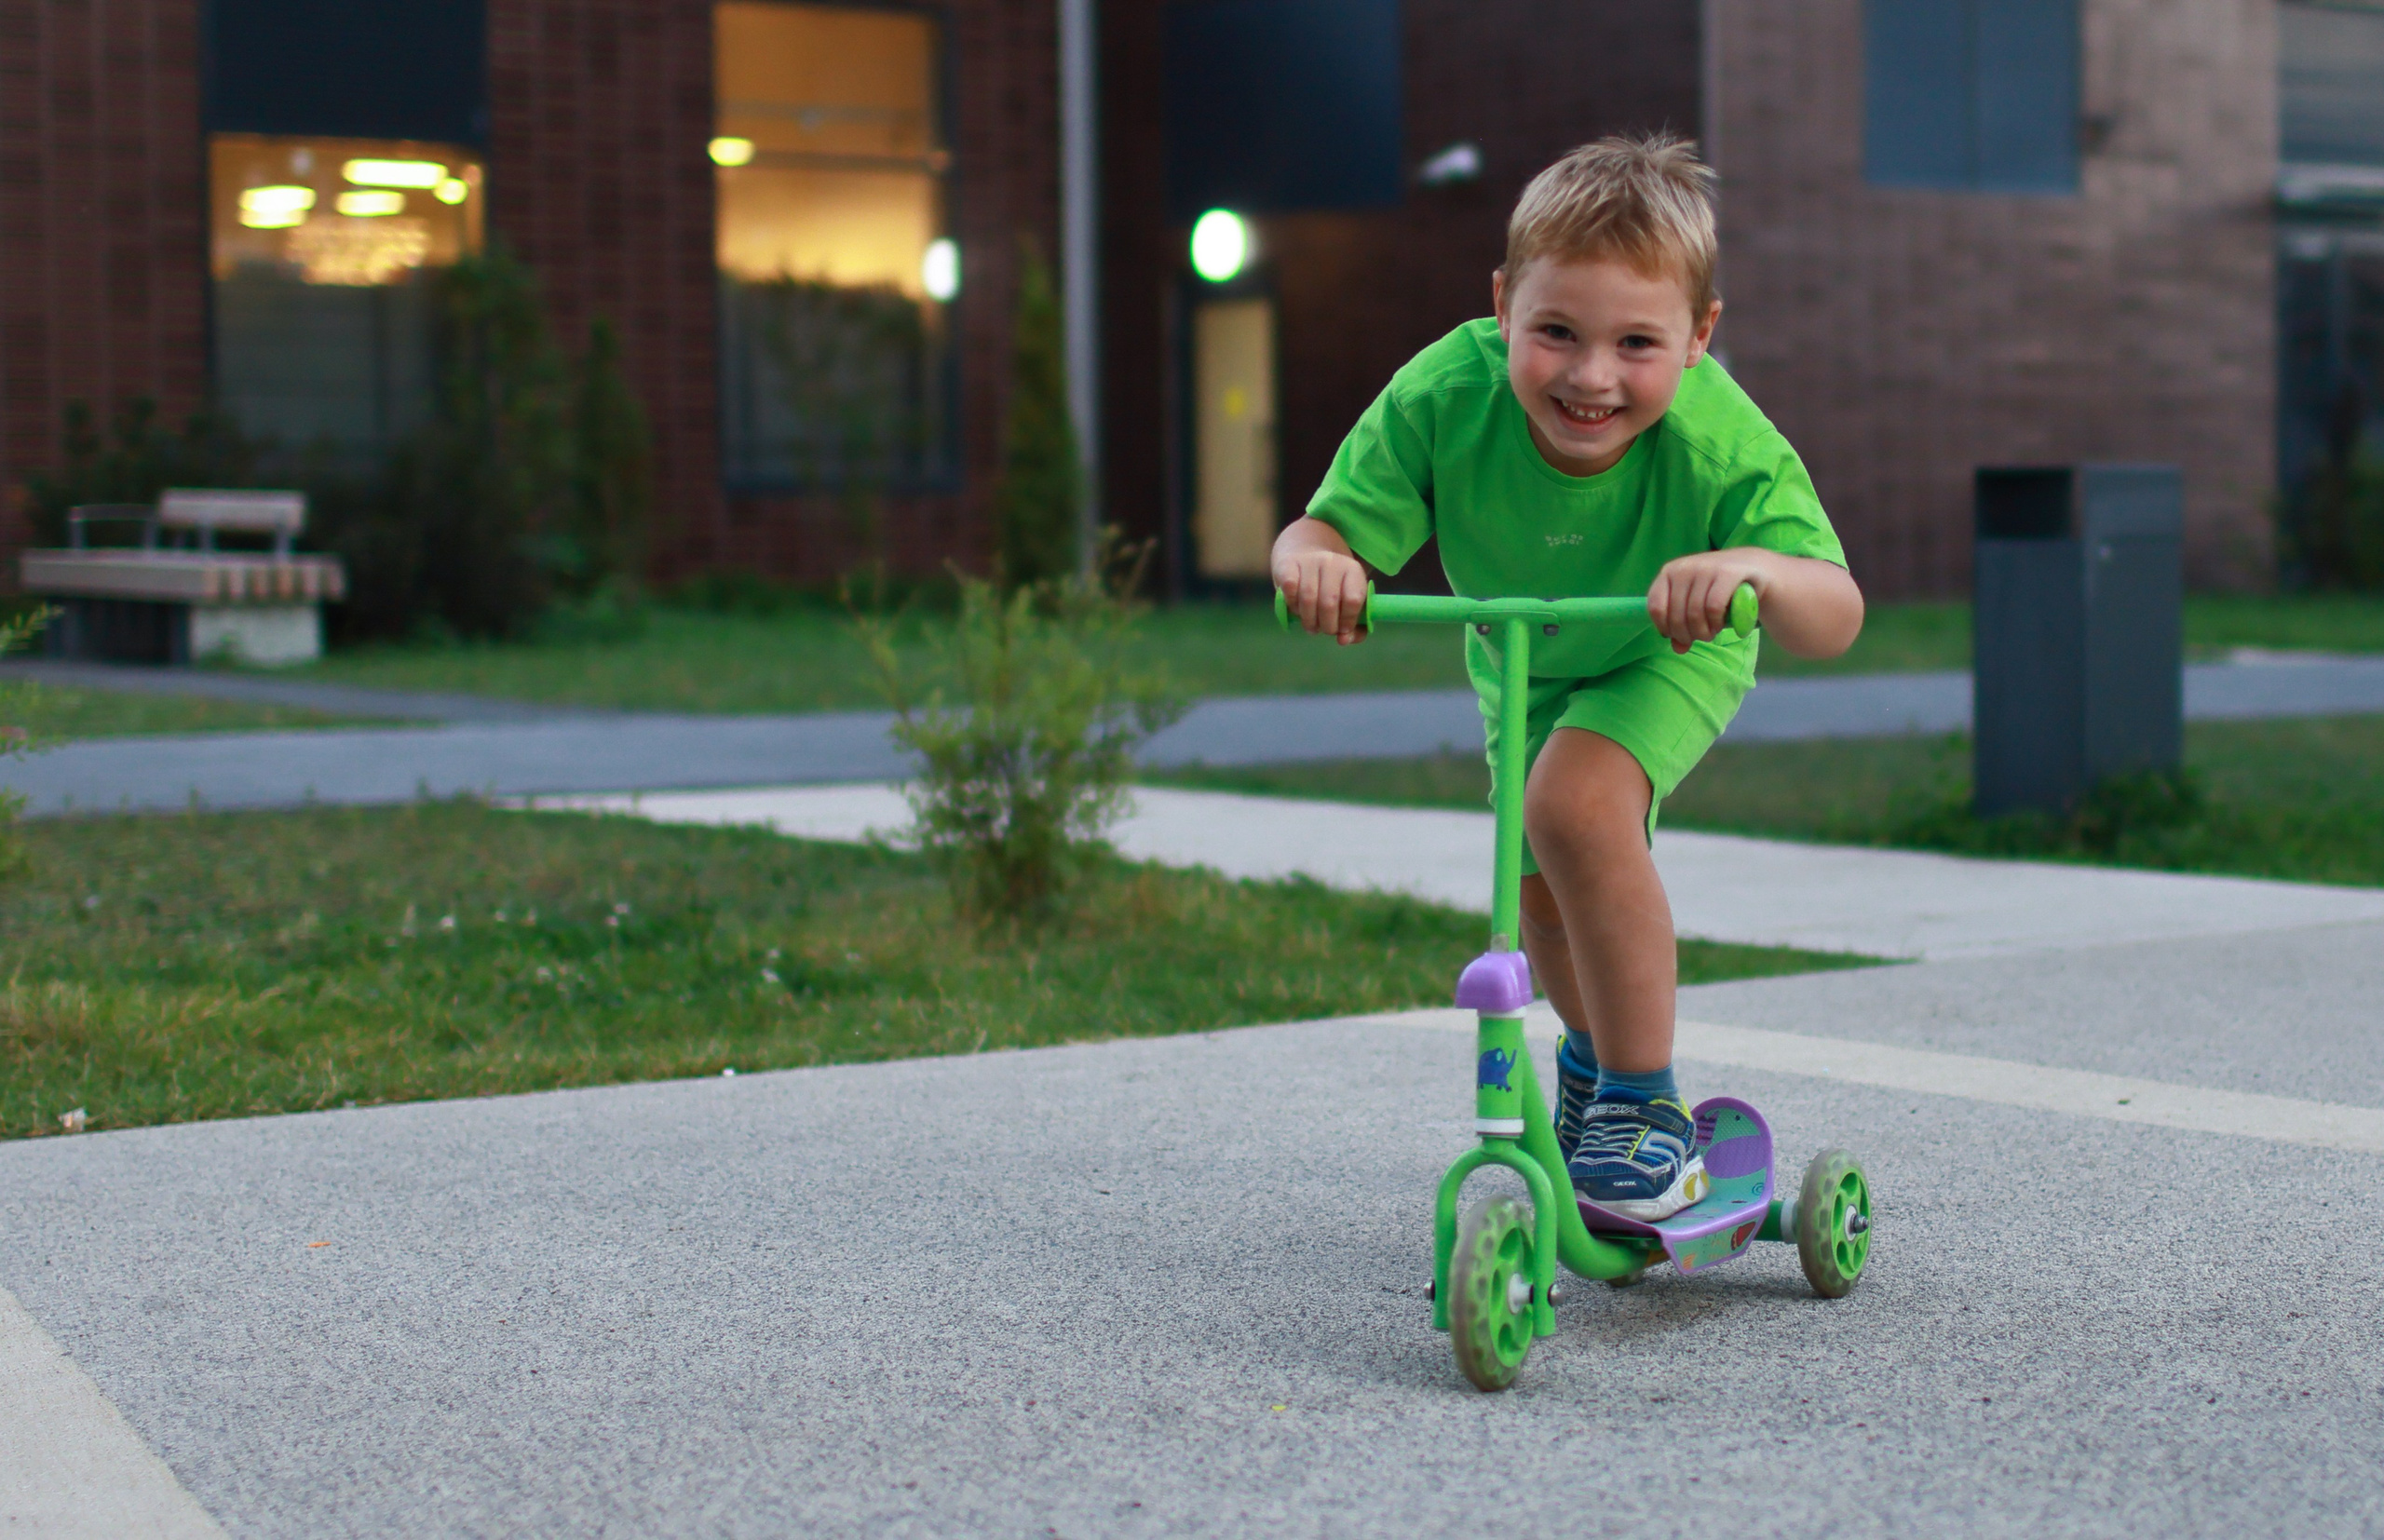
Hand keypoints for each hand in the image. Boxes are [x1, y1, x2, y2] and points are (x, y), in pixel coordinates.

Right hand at [1274, 548, 1371, 645]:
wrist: (1305, 549)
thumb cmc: (1331, 584)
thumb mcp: (1347, 598)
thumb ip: (1354, 625)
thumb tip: (1343, 640)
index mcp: (1352, 570)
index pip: (1353, 599)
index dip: (1348, 621)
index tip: (1342, 630)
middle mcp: (1332, 562)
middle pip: (1329, 603)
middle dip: (1327, 626)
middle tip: (1325, 630)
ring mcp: (1309, 561)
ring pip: (1308, 599)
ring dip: (1309, 621)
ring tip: (1311, 626)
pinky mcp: (1287, 564)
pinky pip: (1290, 590)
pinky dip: (1292, 606)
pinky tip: (1296, 609)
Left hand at [1647, 551, 1765, 653]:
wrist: (1751, 566)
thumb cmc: (1715, 588)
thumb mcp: (1695, 604)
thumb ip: (1682, 625)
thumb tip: (1678, 649)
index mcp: (1669, 572)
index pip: (1655, 607)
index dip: (1665, 628)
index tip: (1677, 635)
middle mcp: (1684, 568)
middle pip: (1675, 615)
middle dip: (1686, 635)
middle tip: (1699, 638)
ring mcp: (1705, 568)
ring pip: (1694, 614)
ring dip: (1702, 632)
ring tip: (1710, 634)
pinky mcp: (1727, 573)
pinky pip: (1713, 608)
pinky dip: (1715, 623)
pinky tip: (1719, 625)